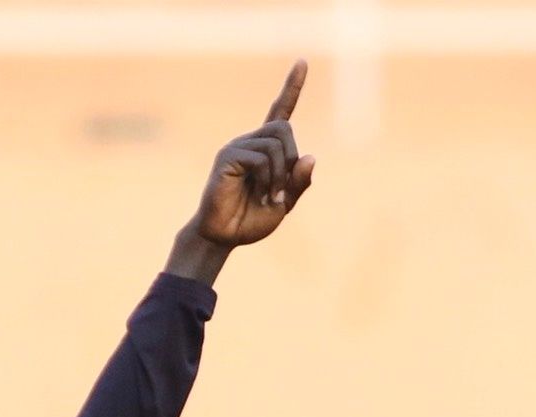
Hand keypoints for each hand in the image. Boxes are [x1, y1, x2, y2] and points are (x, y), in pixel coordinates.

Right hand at [187, 60, 314, 248]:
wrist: (224, 235)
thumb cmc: (252, 218)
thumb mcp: (285, 202)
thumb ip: (299, 181)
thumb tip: (311, 156)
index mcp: (266, 148)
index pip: (281, 110)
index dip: (292, 86)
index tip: (303, 61)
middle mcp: (250, 141)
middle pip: (285, 128)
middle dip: (291, 160)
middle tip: (282, 189)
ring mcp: (237, 147)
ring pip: (275, 144)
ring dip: (281, 175)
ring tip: (270, 197)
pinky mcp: (227, 157)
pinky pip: (261, 158)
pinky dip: (269, 180)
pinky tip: (261, 195)